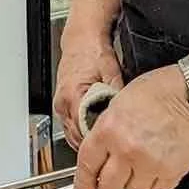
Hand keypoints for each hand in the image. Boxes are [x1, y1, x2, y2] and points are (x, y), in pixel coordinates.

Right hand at [53, 34, 123, 148]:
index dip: (99, 140)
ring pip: (72, 133)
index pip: (84, 129)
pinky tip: (94, 132)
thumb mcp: (111, 72)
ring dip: (86, 140)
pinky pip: (70, 126)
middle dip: (93, 144)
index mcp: (74, 94)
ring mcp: (60, 104)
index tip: (111, 147)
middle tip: (111, 150)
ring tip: (103, 144)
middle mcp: (63, 102)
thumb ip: (117, 94)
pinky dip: (81, 131)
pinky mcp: (61, 104)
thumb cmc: (93, 51)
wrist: (81, 39)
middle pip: (76, 135)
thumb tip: (128, 112)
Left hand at [73, 64, 188, 188]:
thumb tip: (100, 151)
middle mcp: (126, 150)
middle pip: (109, 188)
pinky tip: (158, 165)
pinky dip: (156, 182)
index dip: (83, 183)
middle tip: (113, 183)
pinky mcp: (171, 172)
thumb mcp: (121, 101)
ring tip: (142, 164)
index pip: (87, 165)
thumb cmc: (163, 90)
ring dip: (134, 183)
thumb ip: (107, 129)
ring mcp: (149, 163)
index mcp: (109, 129)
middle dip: (108, 188)